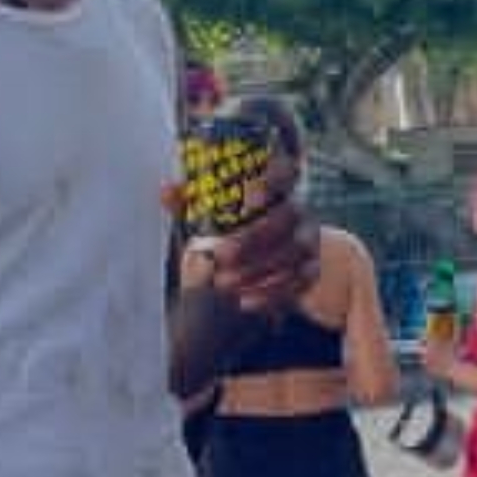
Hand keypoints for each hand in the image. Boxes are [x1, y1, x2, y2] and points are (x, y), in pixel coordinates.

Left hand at [207, 184, 317, 319]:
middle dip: (253, 239)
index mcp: (276, 190)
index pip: (286, 173)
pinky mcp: (309, 271)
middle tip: (220, 256)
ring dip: (257, 270)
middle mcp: (297, 212)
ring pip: (292, 254)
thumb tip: (166, 191)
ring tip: (223, 284)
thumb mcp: (215, 213)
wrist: (276, 254)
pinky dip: (271, 294)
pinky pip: (297, 283)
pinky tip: (245, 302)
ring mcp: (307, 242)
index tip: (251, 192)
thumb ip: (194, 200)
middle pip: (284, 219)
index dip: (275, 178)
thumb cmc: (238, 227)